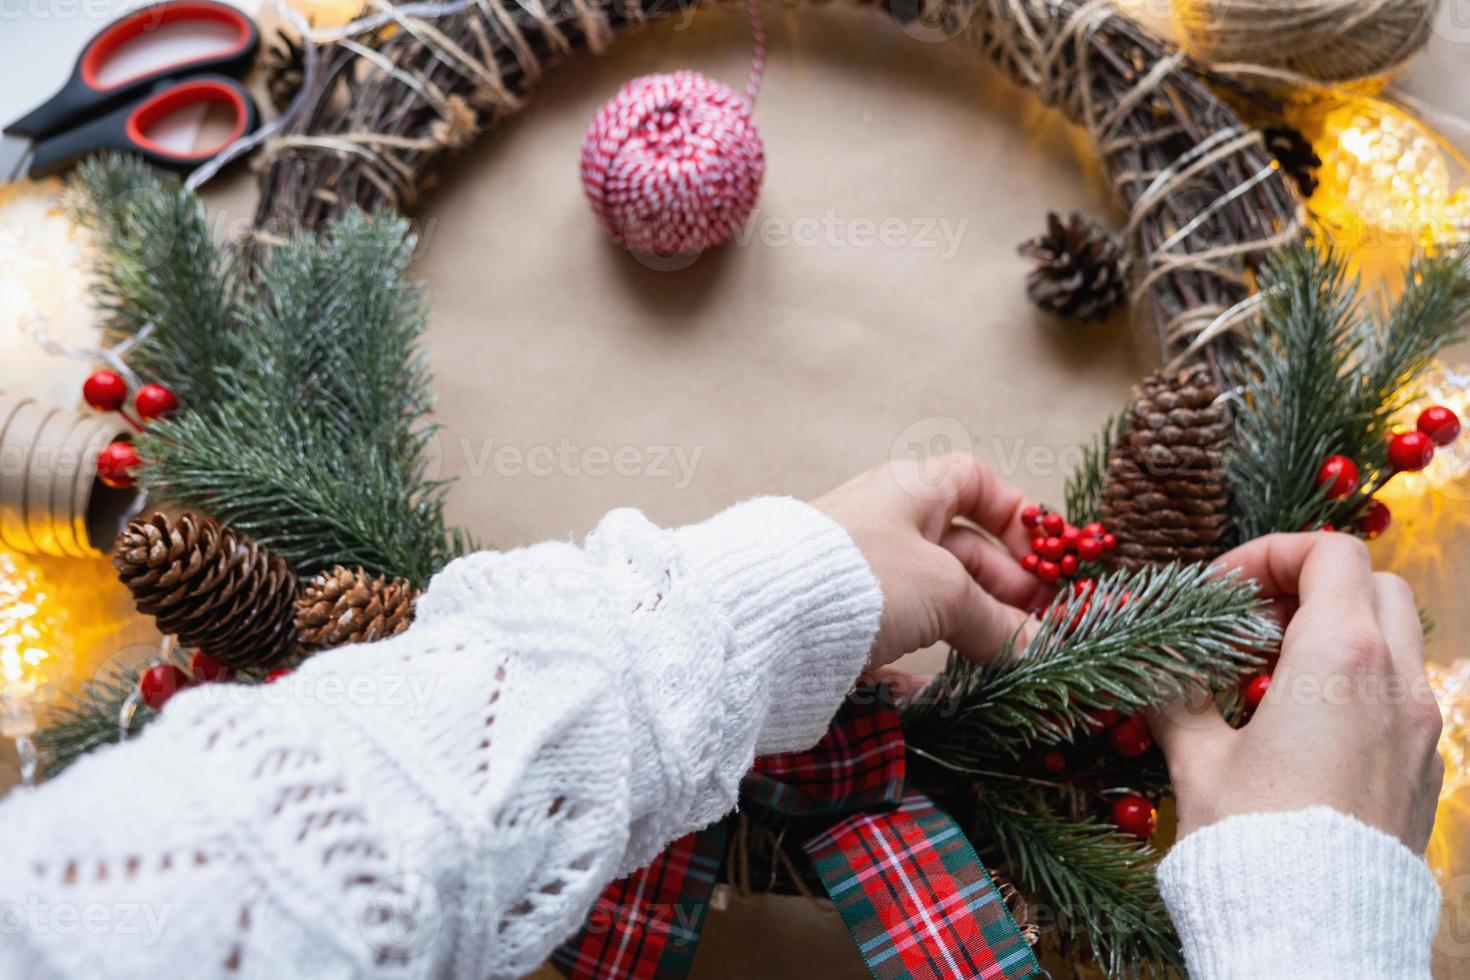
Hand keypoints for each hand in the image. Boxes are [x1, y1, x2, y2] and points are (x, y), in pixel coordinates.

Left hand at [811, 453, 1050, 689]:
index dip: (1017, 518)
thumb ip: (997, 620)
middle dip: (1007, 590)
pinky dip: (931, 669)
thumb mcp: (945, 591)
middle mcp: (885, 528)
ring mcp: (861, 581)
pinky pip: (898, 647)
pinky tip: (960, 693)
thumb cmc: (861, 576)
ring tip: (1013, 665)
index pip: (974, 484)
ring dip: (976, 632)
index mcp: (910, 492)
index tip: (1050, 561)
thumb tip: (1038, 649)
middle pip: (962, 551)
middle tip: (1043, 631)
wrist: (764, 620)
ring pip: (933, 603)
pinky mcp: (840, 631)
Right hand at [1150, 532, 1443, 851]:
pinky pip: (1405, 694)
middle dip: (1312, 584)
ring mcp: (1423, 728)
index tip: (1220, 592)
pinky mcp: (1427, 770)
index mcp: (1340, 658)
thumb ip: (1176, 694)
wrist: (1314, 937)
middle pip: (1374, 582)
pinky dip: (1361, 681)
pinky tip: (1305, 725)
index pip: (1327, 552)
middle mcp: (1396, 682)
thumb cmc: (1249, 841)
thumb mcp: (1195, 758)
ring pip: (1399, 637)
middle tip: (1250, 622)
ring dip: (1340, 631)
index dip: (1268, 554)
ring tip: (1273, 674)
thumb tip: (1154, 664)